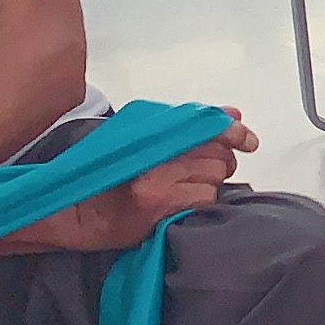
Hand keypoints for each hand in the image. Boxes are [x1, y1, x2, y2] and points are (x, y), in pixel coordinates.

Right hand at [51, 116, 258, 252]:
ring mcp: (157, 178)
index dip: (232, 131)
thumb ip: (191, 126)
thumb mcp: (146, 141)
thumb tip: (233, 114)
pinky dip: (199, 200)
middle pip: (217, 154)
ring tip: (182, 188)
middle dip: (218, 163)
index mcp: (149, 131)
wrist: (77, 210)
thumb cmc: (111, 175)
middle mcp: (154, 151)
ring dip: (208, 184)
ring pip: (214, 177)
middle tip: (198, 172)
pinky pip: (204, 198)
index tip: (248, 140)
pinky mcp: (158, 204)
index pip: (205, 125)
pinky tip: (179, 202)